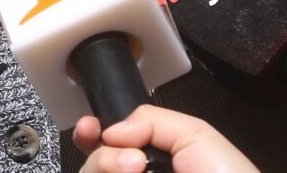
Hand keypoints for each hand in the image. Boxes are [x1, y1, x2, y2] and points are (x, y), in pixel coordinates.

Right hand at [74, 105, 258, 172]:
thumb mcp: (195, 134)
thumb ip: (149, 119)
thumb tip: (110, 131)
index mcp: (150, 160)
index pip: (105, 145)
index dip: (91, 134)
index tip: (91, 129)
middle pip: (91, 165)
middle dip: (102, 155)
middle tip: (132, 161)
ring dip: (105, 166)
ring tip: (136, 171)